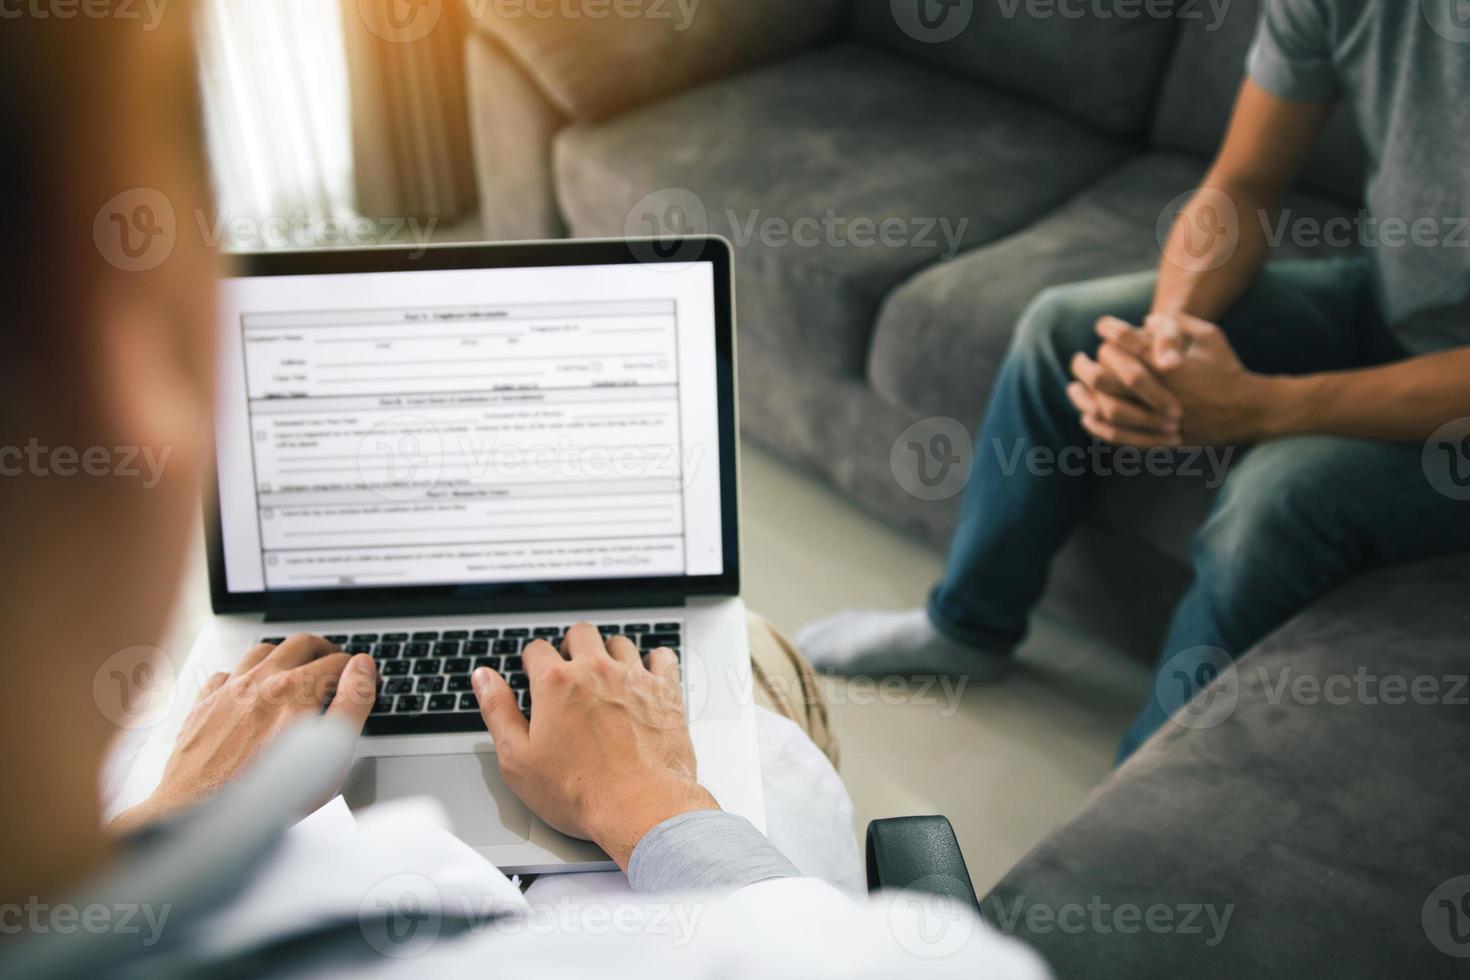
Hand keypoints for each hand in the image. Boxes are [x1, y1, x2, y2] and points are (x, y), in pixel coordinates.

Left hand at [110, 636, 376, 833]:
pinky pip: (224, 675)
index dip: (354, 668)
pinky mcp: (204, 706)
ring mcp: (228, 691)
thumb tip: (362, 669)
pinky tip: (247, 690)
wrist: (204, 815)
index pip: (336, 661)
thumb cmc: (267, 796)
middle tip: (333, 662)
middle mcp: (261, 682)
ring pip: (261, 651)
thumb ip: (352, 704)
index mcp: (296, 690)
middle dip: (323, 650)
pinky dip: (241, 675)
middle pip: (300, 644)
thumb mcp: (330, 753)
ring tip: (294, 668)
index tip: (358, 677)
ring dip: (284, 654)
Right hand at [473, 623, 717, 870]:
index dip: (532, 663)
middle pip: (581, 634)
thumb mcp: (518, 759)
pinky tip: (647, 676)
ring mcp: (634, 677)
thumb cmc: (581, 792)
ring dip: (610, 653)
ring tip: (606, 676)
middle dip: (571, 647)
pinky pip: (662, 656)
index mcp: (555, 683)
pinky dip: (653, 662)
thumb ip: (498, 710)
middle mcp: (595, 670)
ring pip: (620, 642)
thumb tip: (483, 678)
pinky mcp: (665, 690)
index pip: (537, 649)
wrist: (641, 807)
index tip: (536, 677)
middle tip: (570, 671)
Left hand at [1076, 314, 1272, 446]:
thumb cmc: (1228, 369)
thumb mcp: (1210, 336)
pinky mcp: (1160, 437)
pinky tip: (1087, 415)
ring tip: (1074, 387)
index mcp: (1167, 362)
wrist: (1250, 409)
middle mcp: (1158, 389)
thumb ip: (1177, 325)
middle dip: (1085, 365)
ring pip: (1107, 407)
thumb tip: (1144, 321)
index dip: (1108, 328)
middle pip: (1105, 375)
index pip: (1124, 340)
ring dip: (1084, 396)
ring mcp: (1157, 416)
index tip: (1101, 326)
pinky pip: (1119, 435)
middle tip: (1079, 359)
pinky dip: (1098, 426)